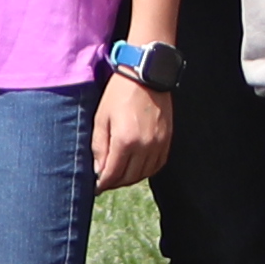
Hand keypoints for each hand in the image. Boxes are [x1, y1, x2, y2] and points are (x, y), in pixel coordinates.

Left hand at [87, 70, 171, 194]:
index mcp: (125, 141)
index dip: (103, 184)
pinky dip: (146, 171)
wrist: (145, 75)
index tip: (97, 188)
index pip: (113, 174)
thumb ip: (99, 147)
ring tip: (119, 175)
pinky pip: (157, 165)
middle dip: (115, 183)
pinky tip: (137, 168)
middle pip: (129, 177)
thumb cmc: (118, 94)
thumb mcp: (101, 118)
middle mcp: (144, 146)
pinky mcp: (167, 139)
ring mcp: (158, 144)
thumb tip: (99, 171)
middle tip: (106, 181)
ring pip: (144, 174)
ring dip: (130, 178)